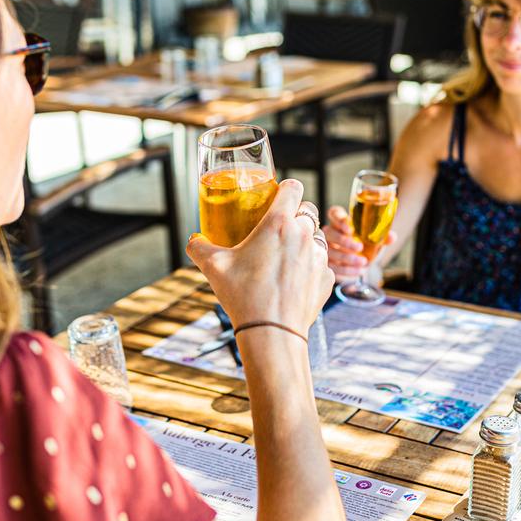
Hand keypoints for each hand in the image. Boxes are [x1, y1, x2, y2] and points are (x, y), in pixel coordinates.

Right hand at [186, 179, 333, 333]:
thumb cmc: (243, 296)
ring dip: (304, 243)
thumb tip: (193, 241)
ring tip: (284, 259)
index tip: (277, 198)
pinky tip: (293, 282)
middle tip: (277, 232)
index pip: (294, 188)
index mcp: (279, 223)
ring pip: (316, 239)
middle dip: (295, 217)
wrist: (271, 333)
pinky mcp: (327, 278)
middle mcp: (304, 235)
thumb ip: (199, 248)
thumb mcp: (213, 268)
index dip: (286, 189)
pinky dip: (310, 269)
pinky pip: (321, 265)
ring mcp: (320, 257)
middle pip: (308, 212)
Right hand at [323, 206, 395, 282]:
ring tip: (363, 262)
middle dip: (344, 241)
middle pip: (330, 233)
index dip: (339, 219)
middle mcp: (331, 232)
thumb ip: (382, 236)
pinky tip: (358, 271)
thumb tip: (391, 237)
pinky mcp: (328, 263)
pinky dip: (346, 270)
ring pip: (331, 251)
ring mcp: (327, 248)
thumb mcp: (375, 238)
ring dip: (347, 257)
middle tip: (359, 247)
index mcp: (341, 221)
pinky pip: (333, 267)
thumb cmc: (366, 243)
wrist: (363, 260)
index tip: (349, 228)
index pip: (334, 213)